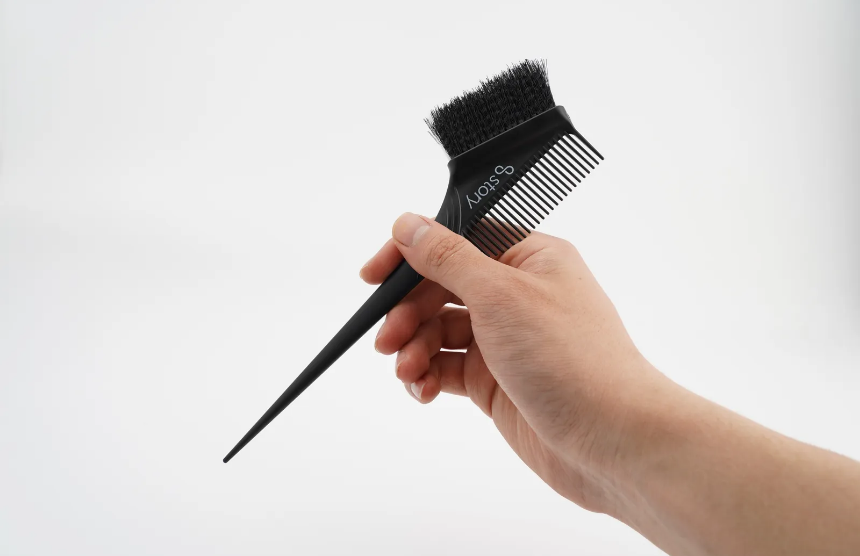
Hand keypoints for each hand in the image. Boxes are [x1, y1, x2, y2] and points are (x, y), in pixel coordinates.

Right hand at [359, 213, 662, 512]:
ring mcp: (505, 339)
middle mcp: (516, 293)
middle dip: (408, 312)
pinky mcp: (496, 380)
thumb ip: (447, 258)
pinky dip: (428, 376)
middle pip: (441, 287)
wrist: (611, 441)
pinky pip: (446, 367)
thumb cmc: (572, 359)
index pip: (457, 239)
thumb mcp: (500, 295)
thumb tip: (408, 224)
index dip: (412, 254)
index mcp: (529, 257)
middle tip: (386, 338)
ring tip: (408, 372)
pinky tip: (423, 390)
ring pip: (438, 330)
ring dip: (414, 347)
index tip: (375, 275)